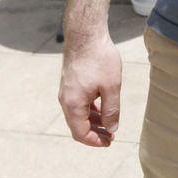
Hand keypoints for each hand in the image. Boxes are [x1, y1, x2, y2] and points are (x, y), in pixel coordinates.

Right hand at [59, 31, 121, 146]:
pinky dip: (89, 110)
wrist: (85, 35)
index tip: (109, 142)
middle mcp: (65, 100)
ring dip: (92, 122)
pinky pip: (78, 104)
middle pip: (77, 126)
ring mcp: (66, 91)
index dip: (95, 141)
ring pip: (78, 115)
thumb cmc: (100, 59)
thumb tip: (112, 129)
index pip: (80, 133)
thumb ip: (111, 110)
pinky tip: (102, 107)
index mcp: (74, 104)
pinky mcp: (70, 83)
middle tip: (111, 136)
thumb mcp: (111, 87)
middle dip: (94, 133)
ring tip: (109, 123)